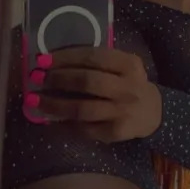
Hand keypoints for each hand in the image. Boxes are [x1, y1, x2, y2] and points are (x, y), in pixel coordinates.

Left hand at [25, 48, 162, 142]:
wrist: (153, 112)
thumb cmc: (129, 84)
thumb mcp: (122, 67)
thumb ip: (97, 63)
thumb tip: (51, 63)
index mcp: (129, 64)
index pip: (93, 57)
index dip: (65, 57)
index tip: (43, 59)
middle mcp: (128, 87)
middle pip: (87, 81)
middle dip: (58, 79)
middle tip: (37, 78)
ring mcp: (122, 111)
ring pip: (83, 109)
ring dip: (55, 105)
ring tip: (35, 101)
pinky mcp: (116, 131)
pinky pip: (85, 129)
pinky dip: (65, 125)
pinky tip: (51, 120)